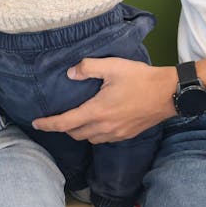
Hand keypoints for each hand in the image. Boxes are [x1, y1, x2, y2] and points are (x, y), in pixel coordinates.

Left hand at [33, 58, 176, 142]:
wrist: (169, 94)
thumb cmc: (141, 79)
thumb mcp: (113, 67)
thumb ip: (88, 68)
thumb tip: (70, 73)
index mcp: (97, 111)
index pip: (65, 123)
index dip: (48, 124)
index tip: (36, 124)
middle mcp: (104, 127)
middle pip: (75, 134)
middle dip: (63, 128)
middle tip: (58, 118)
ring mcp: (116, 133)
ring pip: (89, 139)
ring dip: (80, 131)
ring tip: (78, 120)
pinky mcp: (127, 135)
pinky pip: (104, 139)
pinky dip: (95, 134)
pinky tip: (99, 123)